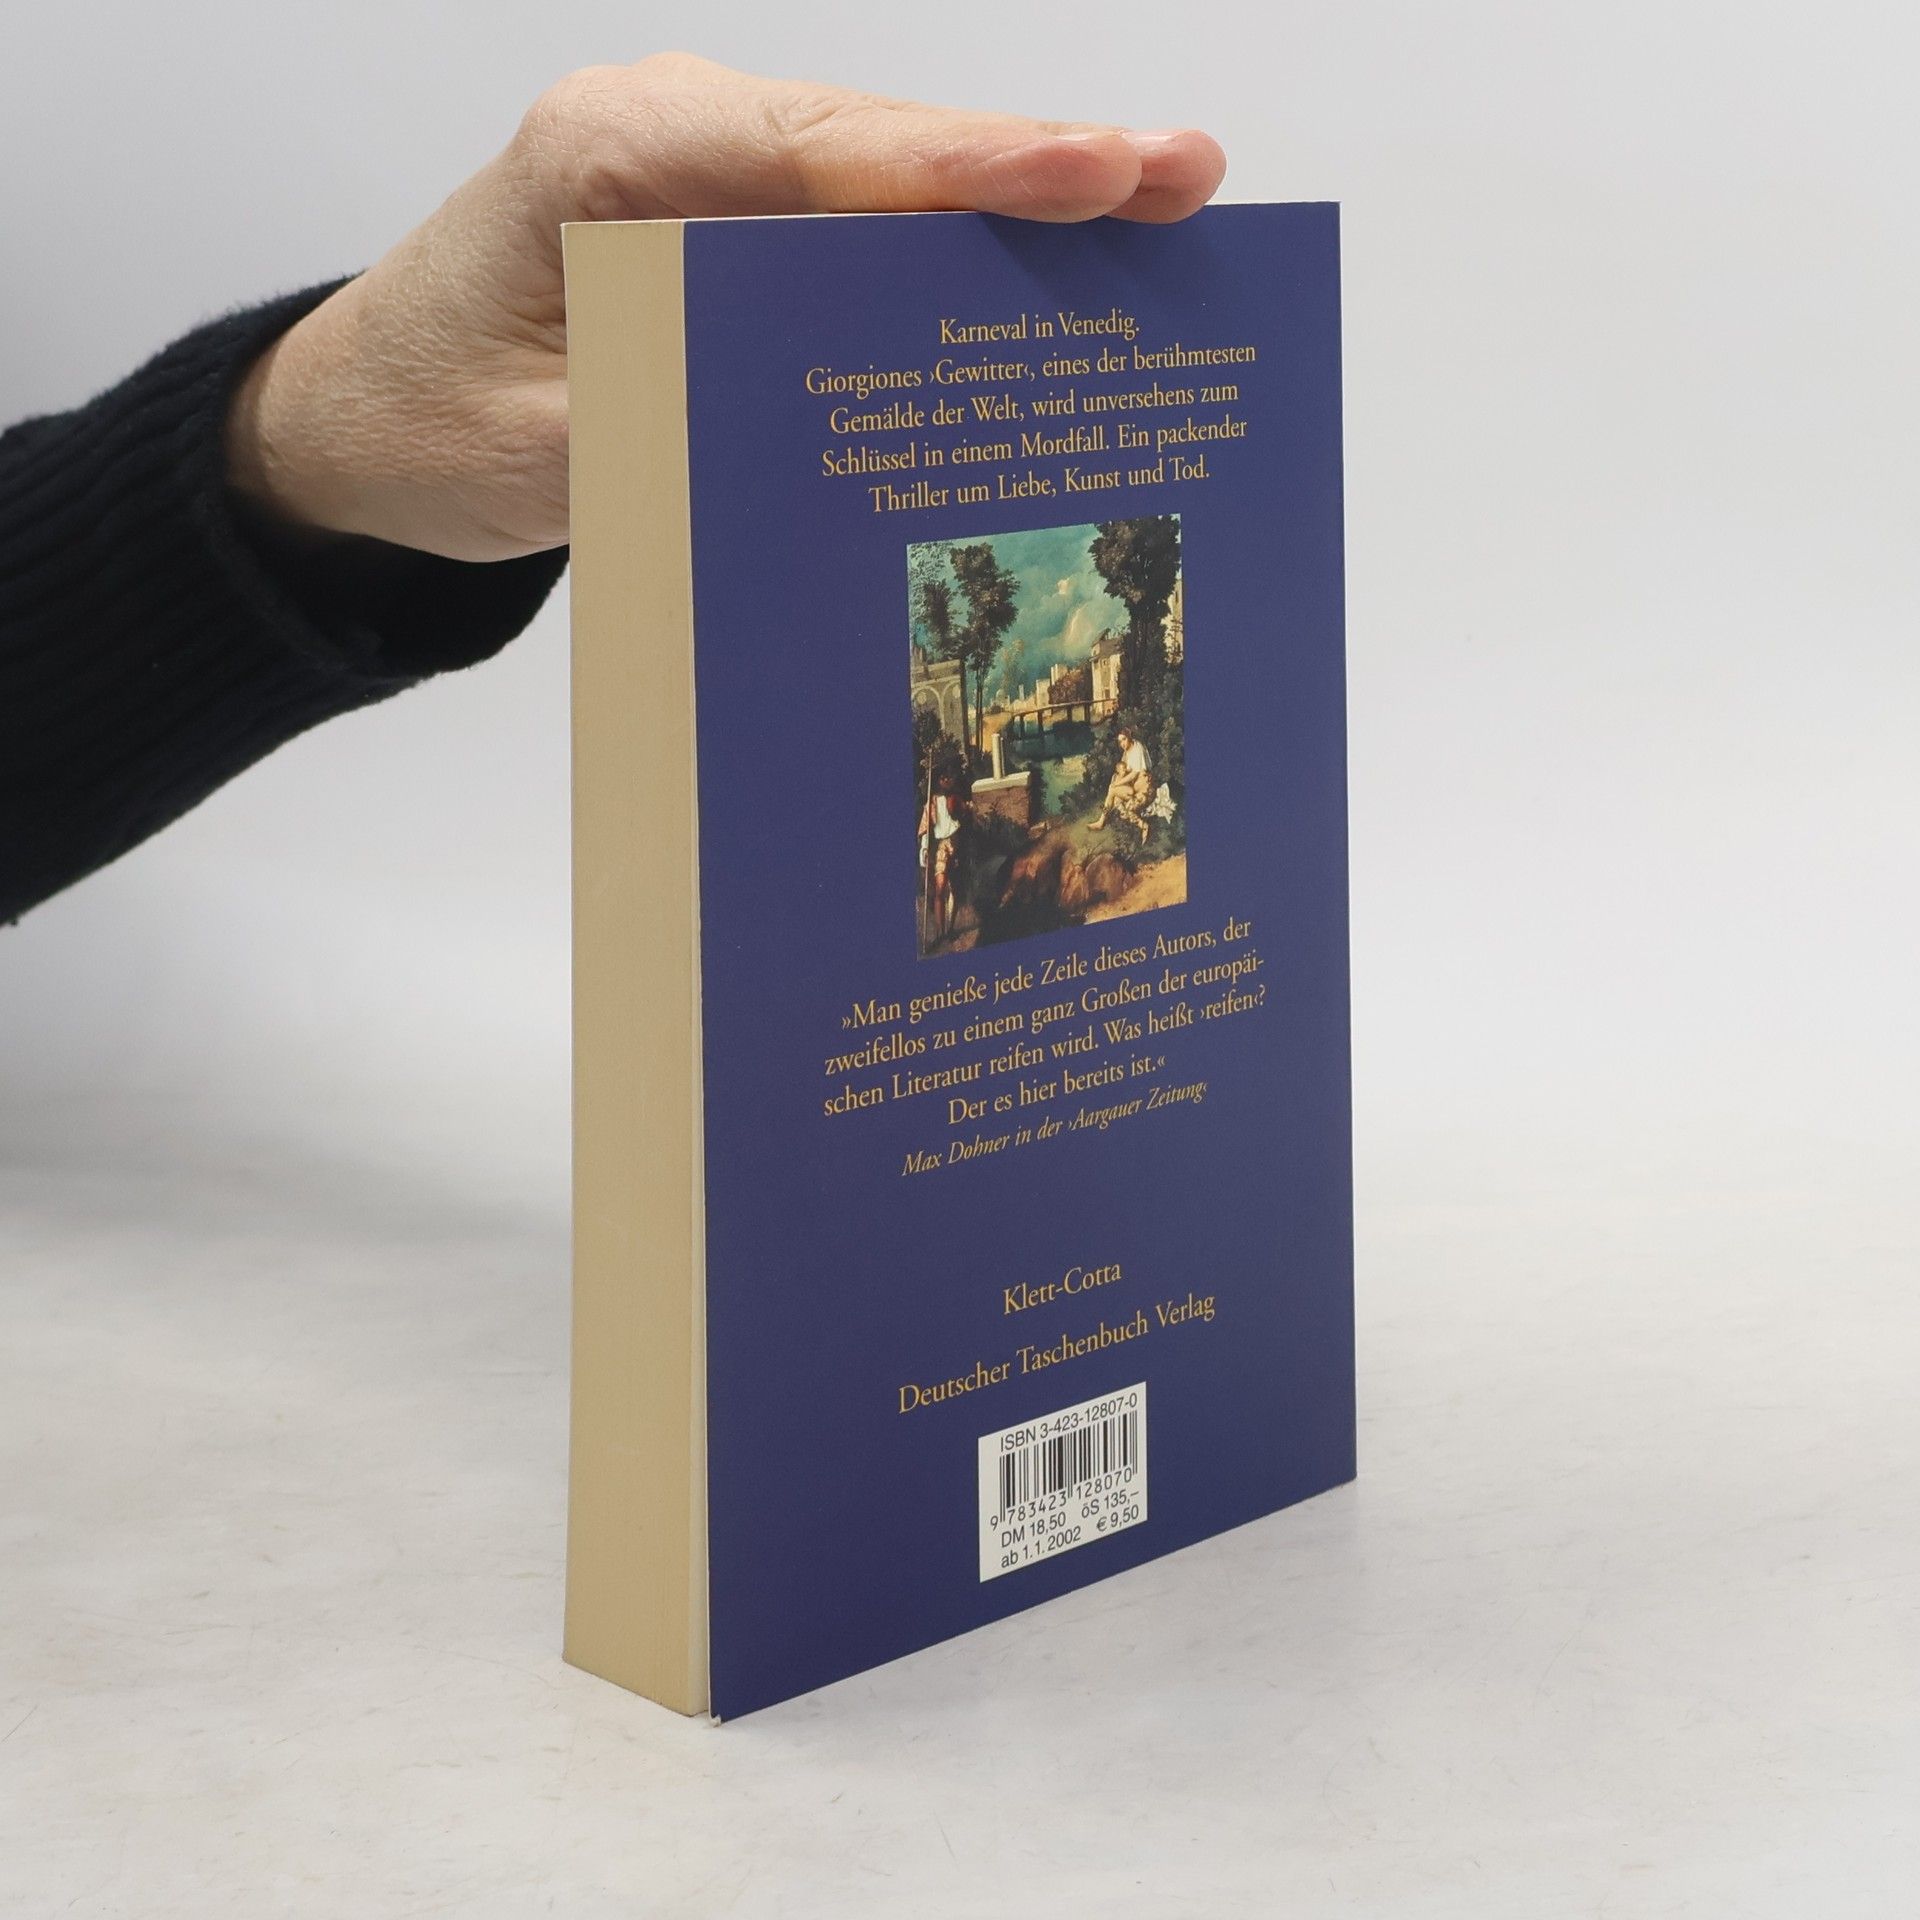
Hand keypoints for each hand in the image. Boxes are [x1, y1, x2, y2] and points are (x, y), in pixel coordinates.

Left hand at [225, 54, 1226, 561]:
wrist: (355, 421)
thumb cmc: (426, 425)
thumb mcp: (547, 450)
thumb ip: (681, 426)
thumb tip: (840, 436)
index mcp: (616, 159)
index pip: (826, 158)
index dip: (972, 172)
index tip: (1098, 174)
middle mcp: (669, 134)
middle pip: (881, 144)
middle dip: (1035, 167)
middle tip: (1184, 178)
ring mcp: (699, 169)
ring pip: (880, 175)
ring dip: (1009, 202)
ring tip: (1151, 211)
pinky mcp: (716, 220)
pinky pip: (848, 221)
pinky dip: (945, 244)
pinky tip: (1038, 268)